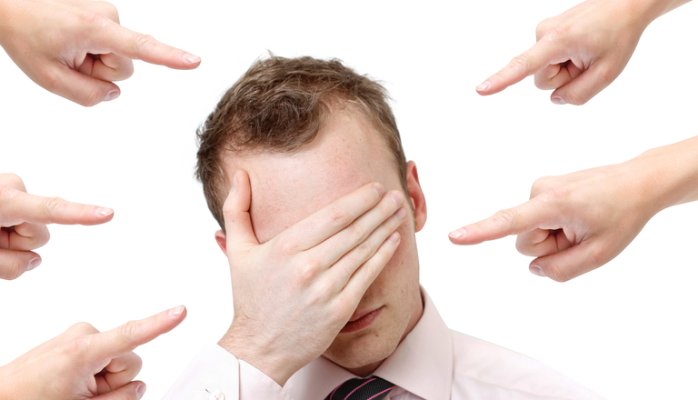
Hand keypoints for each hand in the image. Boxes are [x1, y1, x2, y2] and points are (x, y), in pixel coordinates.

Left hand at [0, 0, 200, 105]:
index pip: (141, 48)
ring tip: (65, 46)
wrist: (8, 3)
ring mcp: (107, 12)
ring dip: (93, 60)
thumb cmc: (25, 35)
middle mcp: (108, 16)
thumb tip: (114, 92)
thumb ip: (88, 96)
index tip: (195, 62)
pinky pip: (108, 45)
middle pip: (123, 67)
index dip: (170, 58)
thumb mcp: (49, 78)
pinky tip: (69, 38)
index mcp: (95, 30)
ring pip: (116, 57)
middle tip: (67, 58)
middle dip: (98, 71)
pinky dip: (90, 49)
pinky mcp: (105, 13)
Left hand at [0, 173, 113, 279]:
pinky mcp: (12, 191)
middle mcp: (11, 187)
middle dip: (15, 244)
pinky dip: (7, 233)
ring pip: (32, 229)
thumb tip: (34, 260)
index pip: (49, 209)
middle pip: (38, 233)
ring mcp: (11, 187)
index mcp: (1, 199)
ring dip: (9, 239)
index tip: (108, 214)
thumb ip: (11, 265)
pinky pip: (24, 221)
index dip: (81, 214)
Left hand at [0, 306, 186, 399]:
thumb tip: (137, 386)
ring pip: (117, 358)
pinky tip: (71, 383)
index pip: (132, 335)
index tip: (181, 311)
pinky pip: (102, 357)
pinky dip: (95, 373)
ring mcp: (78, 335)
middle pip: (129, 358)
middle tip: (85, 395)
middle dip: (116, 380)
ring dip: (103, 379)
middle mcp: (83, 334)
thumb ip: (121, 399)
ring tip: (73, 390)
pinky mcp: (74, 340)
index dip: (160, 324)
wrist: (0, 397)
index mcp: (84, 350)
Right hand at [217, 171, 405, 384]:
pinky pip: (367, 275)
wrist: (259, 348)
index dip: (359, 199)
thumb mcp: (237, 250)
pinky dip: (383, 255)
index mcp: (285, 247)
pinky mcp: (340, 309)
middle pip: (353, 229)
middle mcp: (308, 266)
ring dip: (385, 228)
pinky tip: (394, 240)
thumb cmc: (250, 297)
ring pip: (364, 250)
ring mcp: (326, 289)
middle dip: (378, 209)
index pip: (333, 215)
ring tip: (399, 212)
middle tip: (395, 194)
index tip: (374, 187)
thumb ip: (236, 209)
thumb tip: (240, 174)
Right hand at [448, 160, 659, 280]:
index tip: (454, 237)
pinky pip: (538, 222)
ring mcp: (539, 188)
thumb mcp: (599, 255)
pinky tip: (578, 217)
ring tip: (582, 224)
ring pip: (531, 233)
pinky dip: (556, 227)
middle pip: (524, 241)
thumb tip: (534, 267)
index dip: (479, 232)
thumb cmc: (622, 215)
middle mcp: (539, 191)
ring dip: (554, 237)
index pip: (509, 223)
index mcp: (553, 204)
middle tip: (581, 235)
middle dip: (549, 247)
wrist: (637, 183)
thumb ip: (561, 270)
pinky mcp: (541, 190)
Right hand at [475, 0, 682, 103]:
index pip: (524, 66)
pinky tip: (582, 46)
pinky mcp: (545, 33)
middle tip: (590, 60)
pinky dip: (566, 60)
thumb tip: (555, 98)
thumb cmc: (618, 36)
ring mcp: (543, 31)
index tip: (480, 90)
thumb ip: (578, 95)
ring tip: (587, 51)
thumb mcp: (607, 74)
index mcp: (558, 41)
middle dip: (565, 77)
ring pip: (546, 71)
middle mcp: (543, 33)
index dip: (501, 80)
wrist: (626, 5)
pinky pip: (550, 61)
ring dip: (567, 69)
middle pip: (543, 80)